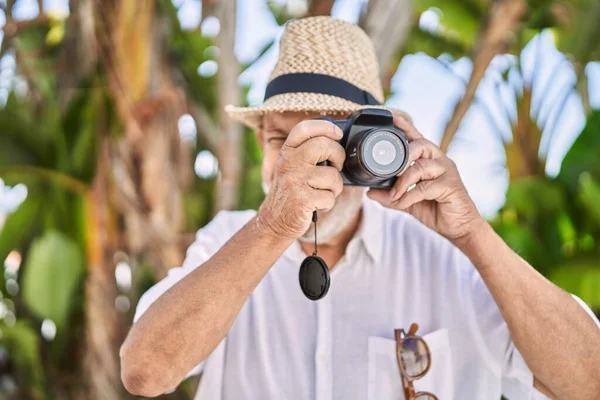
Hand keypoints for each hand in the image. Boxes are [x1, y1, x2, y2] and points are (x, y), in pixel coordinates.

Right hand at [257, 120, 345, 239]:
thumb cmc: (290, 192)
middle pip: (324, 145)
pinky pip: (330, 197)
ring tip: (322, 192)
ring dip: (335, 188)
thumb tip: (337, 140)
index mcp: (287, 151)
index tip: (338, 134)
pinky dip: (328, 204)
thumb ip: (308, 152)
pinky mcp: (301, 200)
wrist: (274, 221)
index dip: (326, 127)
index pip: (305, 128)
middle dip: (339, 157)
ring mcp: (294, 181)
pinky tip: (316, 205)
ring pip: (333, 176)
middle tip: (336, 167)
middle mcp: (289, 162)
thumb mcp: (292, 167)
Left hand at [367, 115, 484, 242]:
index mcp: (430, 159)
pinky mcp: (451, 186)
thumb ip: (391, 195)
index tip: (392, 117)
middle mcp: (440, 161)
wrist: (459, 227)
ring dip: (402, 182)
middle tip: (390, 171)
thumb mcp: (408, 201)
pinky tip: (402, 203)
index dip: (406, 126)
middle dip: (402, 154)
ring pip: (420, 166)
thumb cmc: (435, 209)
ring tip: (394, 195)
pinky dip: (409, 196)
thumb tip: (369, 192)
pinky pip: (424, 187)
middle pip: (421, 145)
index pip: (417, 137)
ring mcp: (447, 172)